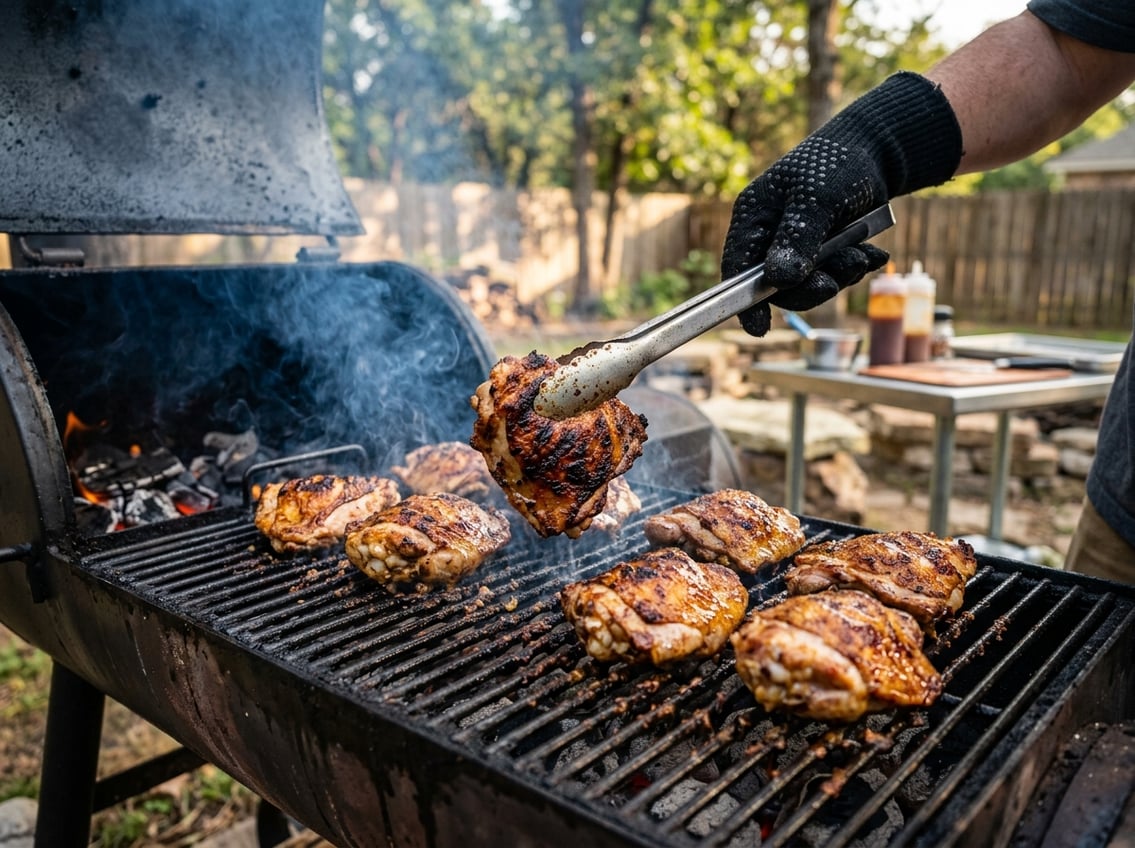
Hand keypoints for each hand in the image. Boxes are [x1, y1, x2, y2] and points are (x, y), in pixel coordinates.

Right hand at [721, 72, 962, 335]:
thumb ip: (797, 240)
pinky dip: (852, 268)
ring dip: (840, 275)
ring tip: (864, 257)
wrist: (877, 149)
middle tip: (840, 279)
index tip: (759, 329)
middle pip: (777, 284)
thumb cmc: (838, 165)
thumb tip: (778, 280)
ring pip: (808, 282)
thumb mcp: (817, 200)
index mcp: (753, 217)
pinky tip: (872, 254)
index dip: (745, 301)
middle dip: (812, 285)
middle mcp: (768, 233)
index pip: (739, 267)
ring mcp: (794, 242)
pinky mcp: (820, 248)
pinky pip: (830, 273)